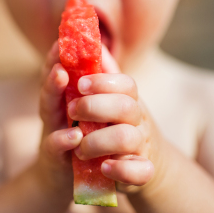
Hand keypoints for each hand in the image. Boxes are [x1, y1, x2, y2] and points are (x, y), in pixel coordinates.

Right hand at [35, 42, 82, 198]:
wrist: (58, 182)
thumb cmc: (72, 142)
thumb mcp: (79, 113)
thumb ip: (85, 88)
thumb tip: (100, 53)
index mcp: (60, 102)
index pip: (57, 73)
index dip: (59, 54)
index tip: (65, 35)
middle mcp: (52, 114)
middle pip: (50, 85)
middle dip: (53, 63)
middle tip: (60, 45)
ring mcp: (50, 134)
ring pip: (48, 110)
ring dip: (52, 91)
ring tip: (60, 74)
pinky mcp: (54, 159)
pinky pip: (56, 148)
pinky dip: (63, 140)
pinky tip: (74, 135)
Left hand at [67, 46, 158, 192]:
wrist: (138, 167)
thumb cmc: (116, 127)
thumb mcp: (107, 100)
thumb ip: (100, 74)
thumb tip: (92, 39)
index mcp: (129, 100)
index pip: (124, 83)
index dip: (101, 81)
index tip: (78, 83)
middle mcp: (138, 121)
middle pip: (125, 106)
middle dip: (94, 107)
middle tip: (72, 112)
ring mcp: (141, 147)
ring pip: (127, 138)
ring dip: (97, 141)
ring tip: (79, 147)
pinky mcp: (141, 172)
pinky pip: (139, 171)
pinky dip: (120, 169)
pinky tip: (104, 167)